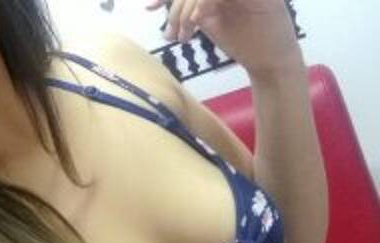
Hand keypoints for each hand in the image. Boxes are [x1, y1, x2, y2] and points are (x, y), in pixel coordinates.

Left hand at [145, 0, 304, 75]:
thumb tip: (157, 4)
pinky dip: (203, 3)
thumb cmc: (243, 41)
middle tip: (171, 35)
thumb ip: (190, 9)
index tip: (150, 8)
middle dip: (176, 9)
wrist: (269, 60)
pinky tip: (196, 22)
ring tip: (184, 35)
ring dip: (186, 9)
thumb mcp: (209, 21)